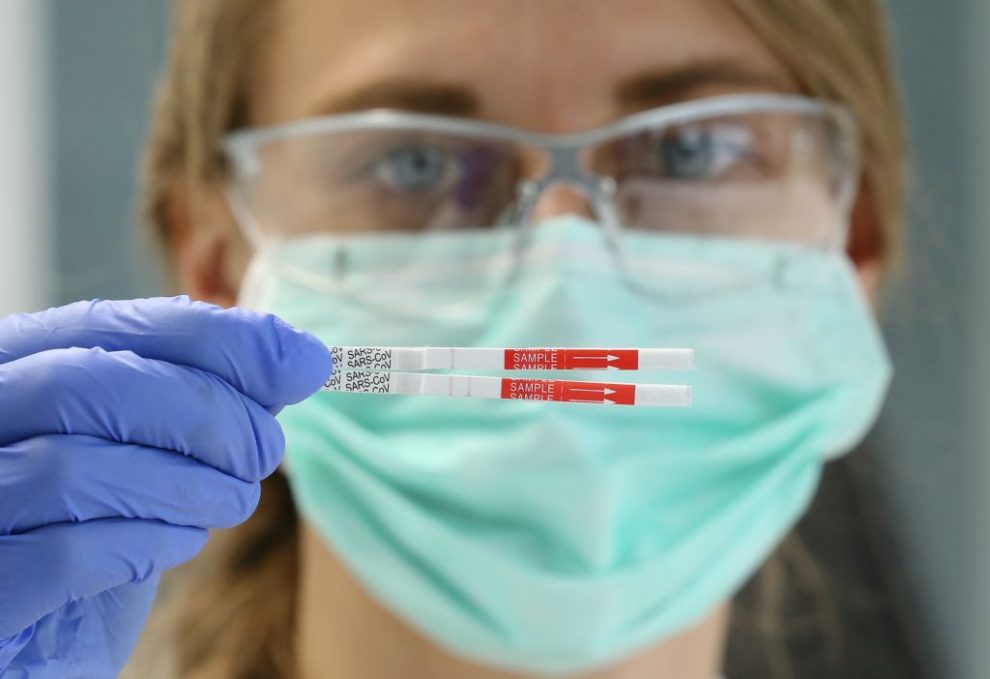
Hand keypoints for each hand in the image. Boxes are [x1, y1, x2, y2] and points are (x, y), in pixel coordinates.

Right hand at [0, 297, 329, 677]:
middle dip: (206, 413)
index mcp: (9, 371)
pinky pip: (61, 554)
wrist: (33, 641)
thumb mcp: (148, 452)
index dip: (214, 338)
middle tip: (265, 451)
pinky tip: (179, 544)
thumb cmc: (91, 528)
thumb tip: (299, 357)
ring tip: (230, 502)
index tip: (301, 362)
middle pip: (85, 381)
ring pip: (72, 465)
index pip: (105, 325)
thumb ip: (207, 400)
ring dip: (184, 485)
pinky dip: (144, 544)